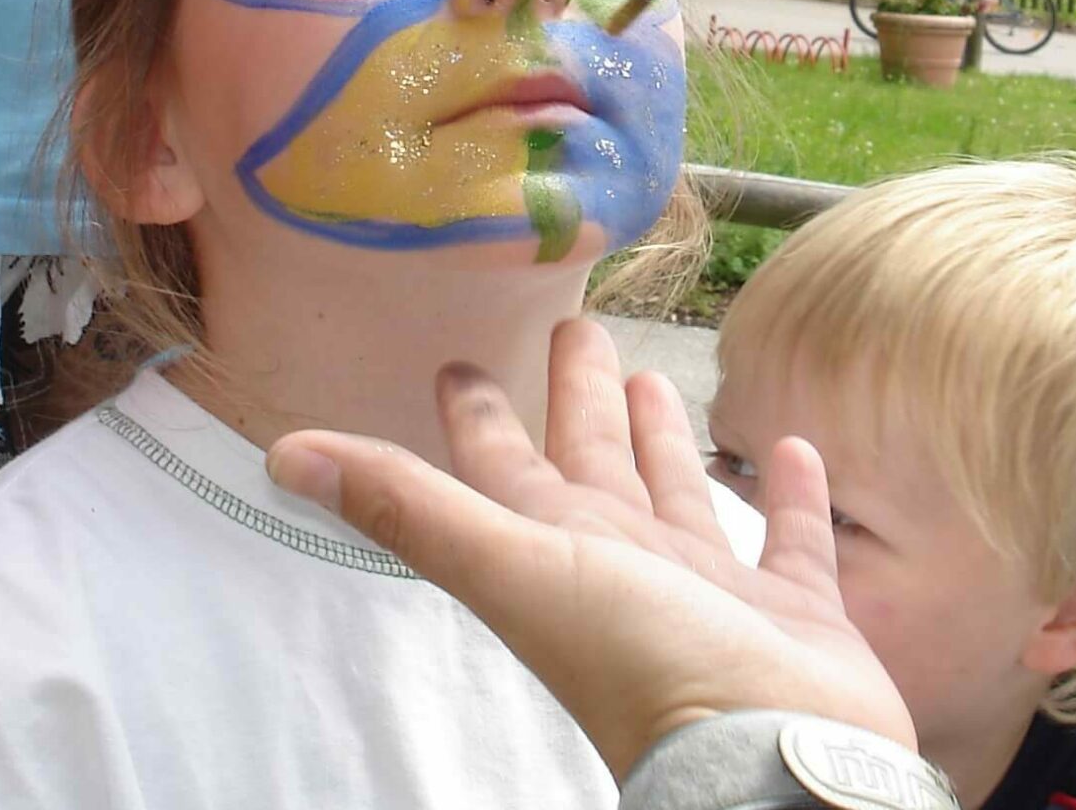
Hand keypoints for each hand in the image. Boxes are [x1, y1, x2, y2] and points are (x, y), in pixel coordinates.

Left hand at [267, 318, 913, 780]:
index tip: (455, 360)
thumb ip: (410, 507)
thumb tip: (281, 455)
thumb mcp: (515, 565)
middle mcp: (627, 564)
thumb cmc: (640, 658)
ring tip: (656, 378)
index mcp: (558, 549)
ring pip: (677, 495)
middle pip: (592, 464)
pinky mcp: (794, 611)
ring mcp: (710, 589)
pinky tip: (788, 446)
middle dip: (577, 399)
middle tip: (572, 324)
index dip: (476, 415)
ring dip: (662, 440)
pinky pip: (791, 540)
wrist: (765, 751)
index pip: (503, 466)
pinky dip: (788, 496)